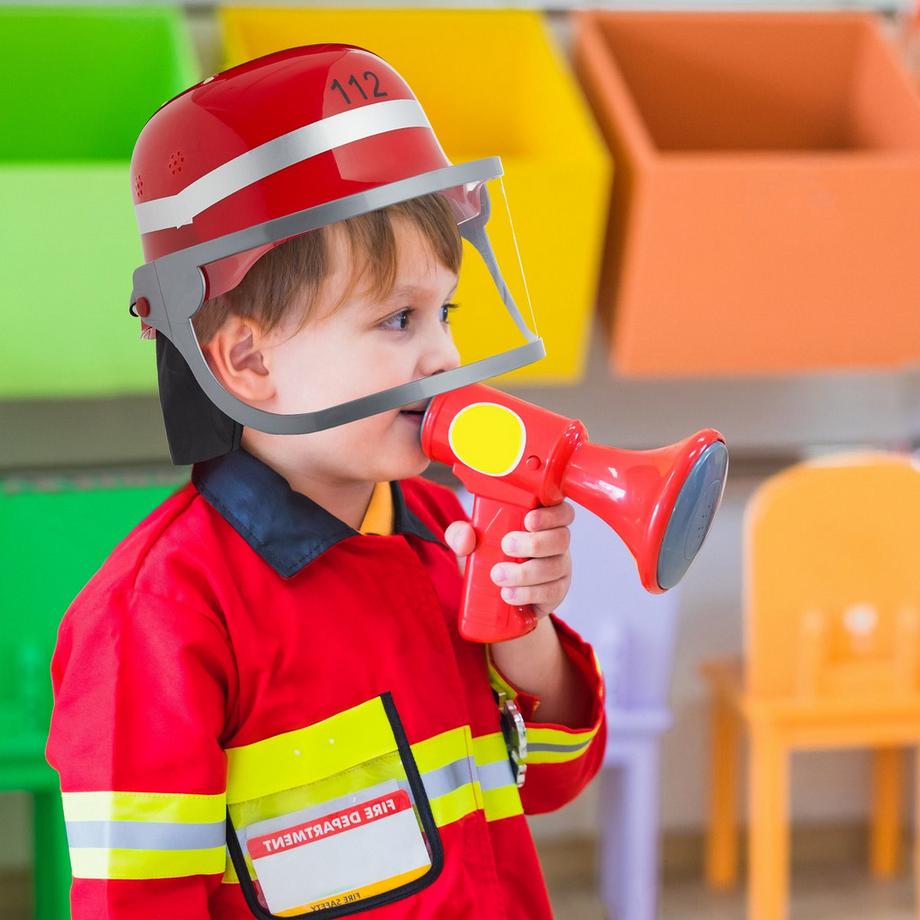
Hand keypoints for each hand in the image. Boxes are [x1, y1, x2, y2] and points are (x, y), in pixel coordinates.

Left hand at [443, 501, 574, 617]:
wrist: (492, 594)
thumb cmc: (489, 556)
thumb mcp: (472, 543)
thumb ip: (461, 534)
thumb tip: (465, 537)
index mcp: (543, 522)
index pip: (562, 511)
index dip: (552, 514)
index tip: (529, 520)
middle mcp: (557, 542)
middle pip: (561, 538)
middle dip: (534, 542)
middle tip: (506, 545)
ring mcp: (560, 568)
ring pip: (555, 567)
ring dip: (526, 572)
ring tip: (498, 575)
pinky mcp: (555, 592)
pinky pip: (551, 592)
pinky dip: (528, 594)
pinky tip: (509, 594)